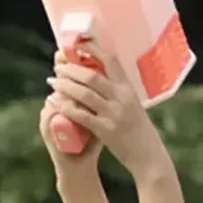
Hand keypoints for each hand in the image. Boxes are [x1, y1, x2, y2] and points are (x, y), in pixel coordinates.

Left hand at [48, 45, 166, 178]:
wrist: (149, 157)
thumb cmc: (140, 132)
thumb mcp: (134, 106)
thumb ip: (119, 92)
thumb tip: (101, 77)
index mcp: (128, 89)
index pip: (110, 60)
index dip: (92, 49)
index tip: (77, 45)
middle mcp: (122, 98)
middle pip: (91, 76)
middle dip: (70, 69)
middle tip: (58, 67)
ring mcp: (114, 114)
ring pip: (84, 93)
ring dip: (65, 85)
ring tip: (53, 82)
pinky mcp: (106, 131)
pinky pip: (82, 115)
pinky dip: (66, 107)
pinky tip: (56, 102)